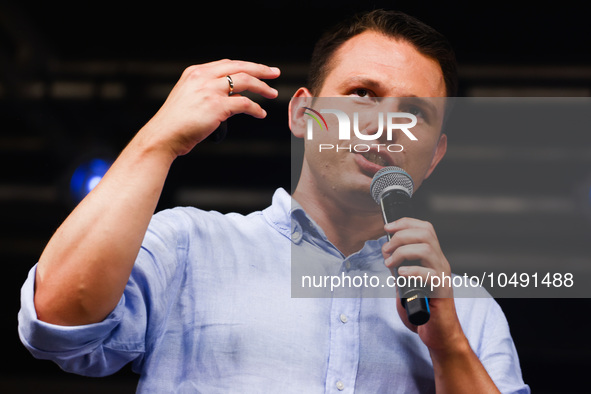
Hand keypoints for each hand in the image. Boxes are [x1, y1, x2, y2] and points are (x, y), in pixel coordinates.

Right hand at [142, 59, 279, 157]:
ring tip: (272, 93)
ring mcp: (210, 90)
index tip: (259, 70)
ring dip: (262, 87)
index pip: (226, 64)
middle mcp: (203, 77)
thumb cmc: (175, 124)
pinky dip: (256, 108)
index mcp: (195, 72)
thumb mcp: (188, 98)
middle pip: (239, 67)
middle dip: (260, 69)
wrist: (163, 136)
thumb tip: (232, 98)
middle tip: (275, 73)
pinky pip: (245, 104)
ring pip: (245, 81)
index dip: (246, 66)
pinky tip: (261, 113)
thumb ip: (207, 92)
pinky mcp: (217, 106)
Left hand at [382, 217, 464, 353]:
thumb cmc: (423, 309)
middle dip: (401, 235)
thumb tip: (387, 252)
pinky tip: (400, 275)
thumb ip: (400, 267)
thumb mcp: (407, 282)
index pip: (425, 228)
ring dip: (402, 252)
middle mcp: (440, 263)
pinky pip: (429, 274)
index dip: (405, 223)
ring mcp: (442, 275)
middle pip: (426, 233)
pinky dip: (412, 271)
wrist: (439, 334)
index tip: (387, 227)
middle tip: (386, 250)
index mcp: (433, 258)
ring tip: (390, 263)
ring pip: (427, 248)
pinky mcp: (442, 291)